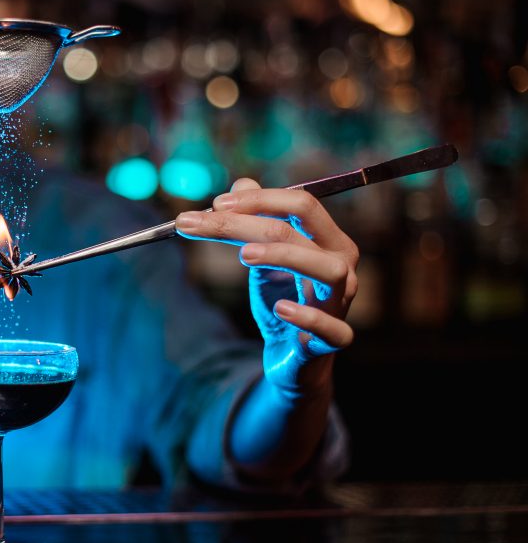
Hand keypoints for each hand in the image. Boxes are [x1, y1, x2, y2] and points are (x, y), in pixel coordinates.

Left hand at [175, 178, 358, 396]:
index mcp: (327, 241)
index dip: (259, 200)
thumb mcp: (262, 259)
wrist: (292, 357)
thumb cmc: (281, 301)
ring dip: (284, 257)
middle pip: (300, 230)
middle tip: (201, 222)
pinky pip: (333, 327)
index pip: (301, 204)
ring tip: (244, 255)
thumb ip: (254, 221)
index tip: (214, 204)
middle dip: (247, 222)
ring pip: (328, 270)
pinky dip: (308, 316)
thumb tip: (241, 184)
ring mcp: (341, 303)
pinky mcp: (334, 339)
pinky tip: (280, 307)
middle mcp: (341, 266)